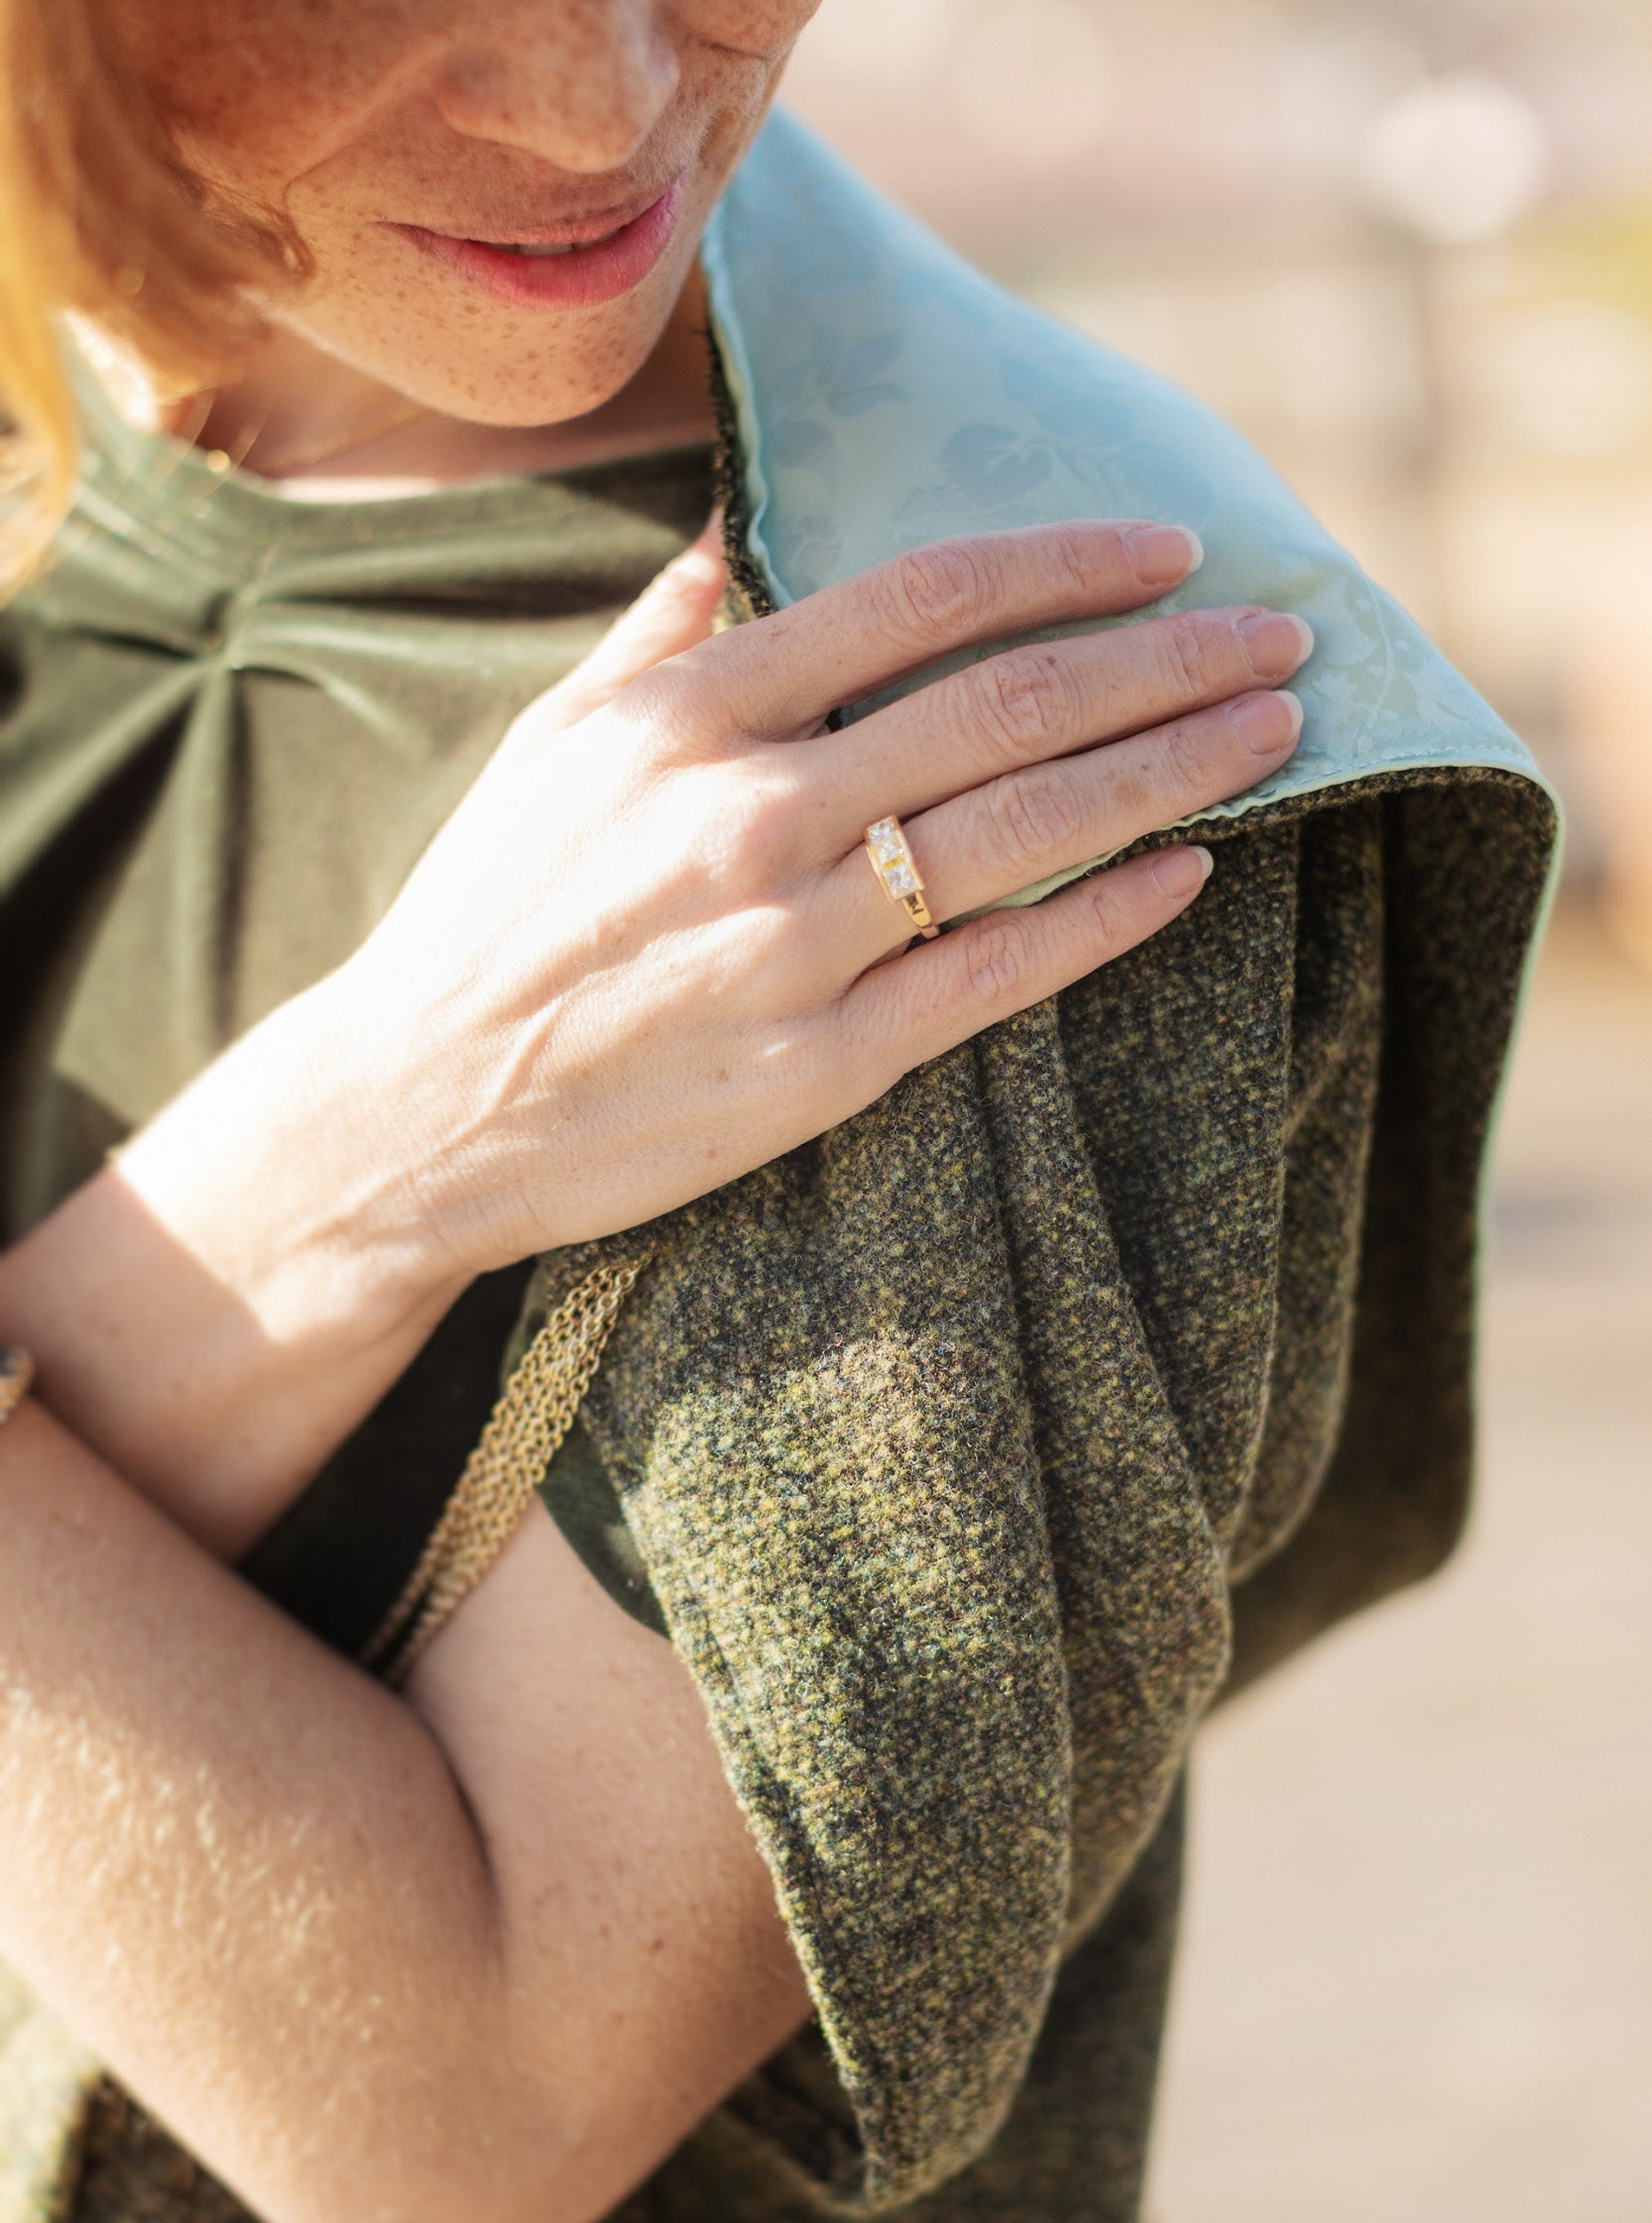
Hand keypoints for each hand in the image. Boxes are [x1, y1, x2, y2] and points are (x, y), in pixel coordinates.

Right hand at [330, 516, 1308, 1281]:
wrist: (417, 1110)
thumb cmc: (486, 915)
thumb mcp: (551, 743)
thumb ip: (665, 631)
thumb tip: (747, 522)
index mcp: (686, 715)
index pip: (920, 598)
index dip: (1066, 561)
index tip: (1168, 547)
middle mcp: (749, 812)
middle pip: (1011, 704)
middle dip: (1172, 658)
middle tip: (1285, 634)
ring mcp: (792, 943)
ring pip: (1028, 828)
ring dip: (1175, 769)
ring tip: (1276, 730)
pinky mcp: (821, 1065)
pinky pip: (997, 976)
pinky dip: (1105, 915)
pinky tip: (1191, 872)